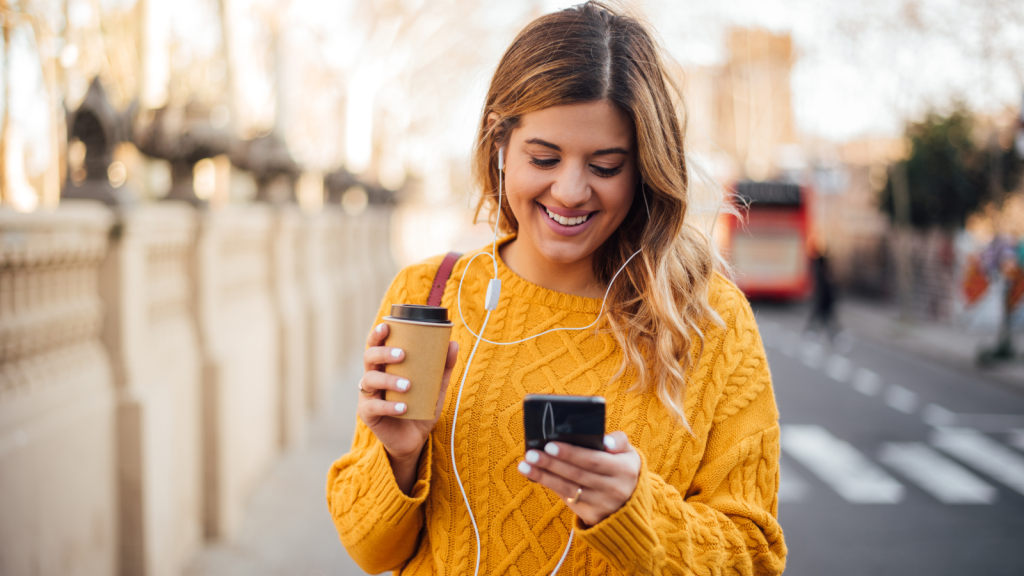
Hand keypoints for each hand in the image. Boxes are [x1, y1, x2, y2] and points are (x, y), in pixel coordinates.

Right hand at [358, 322, 458, 493]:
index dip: (377, 334)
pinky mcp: (367, 415)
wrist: (413, 440)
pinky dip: (389, 406)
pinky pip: (374, 407)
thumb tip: (454, 343)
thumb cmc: (420, 408)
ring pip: (370, 380)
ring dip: (389, 380)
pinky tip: (403, 407)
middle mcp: (373, 377)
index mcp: (385, 366)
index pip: (376, 345)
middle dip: (384, 353)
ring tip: (408, 385)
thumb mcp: (435, 388)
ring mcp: (368, 396)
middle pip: (369, 357)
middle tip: (402, 355)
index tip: (387, 326)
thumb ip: (443, 368)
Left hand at [516, 431, 640, 526]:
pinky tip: (535, 475)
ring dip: (544, 475)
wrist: (630, 502)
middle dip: (551, 463)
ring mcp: (602, 505)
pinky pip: (567, 498)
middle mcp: (614, 489)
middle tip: (531, 453)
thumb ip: (619, 441)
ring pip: (568, 488)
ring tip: (525, 464)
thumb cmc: (622, 468)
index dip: (571, 453)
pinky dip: (550, 485)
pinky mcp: (591, 515)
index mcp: (624, 470)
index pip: (593, 460)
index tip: (550, 444)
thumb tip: (605, 440)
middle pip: (577, 474)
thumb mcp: (628, 453)